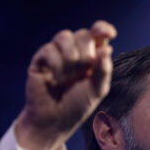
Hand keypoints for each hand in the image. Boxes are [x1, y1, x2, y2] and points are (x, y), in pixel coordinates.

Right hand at [15, 20, 116, 149]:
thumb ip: (103, 70)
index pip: (97, 33)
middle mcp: (74, 51)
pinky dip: (56, 64)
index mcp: (91, 56)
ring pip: (64, 36)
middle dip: (86, 53)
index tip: (108, 35)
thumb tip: (106, 49)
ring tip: (68, 77)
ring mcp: (56, 54)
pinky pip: (49, 49)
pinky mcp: (40, 59)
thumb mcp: (97, 90)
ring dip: (71, 58)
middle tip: (82, 72)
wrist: (55, 120)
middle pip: (83, 34)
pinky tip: (55, 78)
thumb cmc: (77, 105)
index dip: (103, 29)